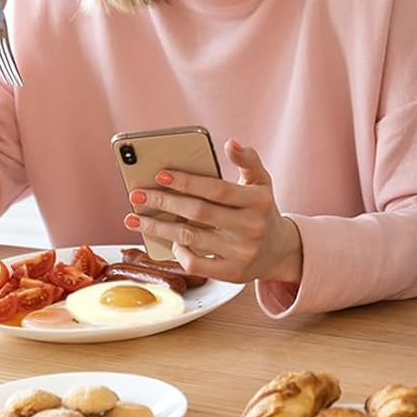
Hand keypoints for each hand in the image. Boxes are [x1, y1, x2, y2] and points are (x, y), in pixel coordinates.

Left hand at [122, 139, 301, 285]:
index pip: (217, 189)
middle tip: (137, 195)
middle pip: (199, 213)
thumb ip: (248, 160)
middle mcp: (252, 227)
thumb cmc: (261, 210)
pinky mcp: (233, 274)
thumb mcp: (262, 182)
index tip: (160, 174)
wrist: (280, 251)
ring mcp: (242, 253)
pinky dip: (179, 253)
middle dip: (164, 202)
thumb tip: (230, 142)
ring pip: (192, 238)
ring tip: (136, 219)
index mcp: (259, 201)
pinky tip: (170, 242)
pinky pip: (197, 264)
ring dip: (159, 227)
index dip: (188, 182)